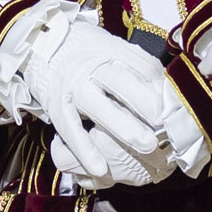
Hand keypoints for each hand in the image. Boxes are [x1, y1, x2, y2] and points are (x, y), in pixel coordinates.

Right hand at [10, 6, 201, 189]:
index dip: (159, 86)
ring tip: (148, 146)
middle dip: (146, 104)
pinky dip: (85, 150)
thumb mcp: (109, 46)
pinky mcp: (56, 106)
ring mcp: (72, 87)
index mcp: (109, 50)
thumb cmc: (83, 49)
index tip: (176, 105)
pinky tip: (102, 169)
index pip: (140, 65)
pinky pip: (71, 131)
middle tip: (167, 123)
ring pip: (99, 107)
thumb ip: (134, 63)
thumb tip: (165, 88)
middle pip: (121, 83)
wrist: (36, 42)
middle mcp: (91, 66)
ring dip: (124, 128)